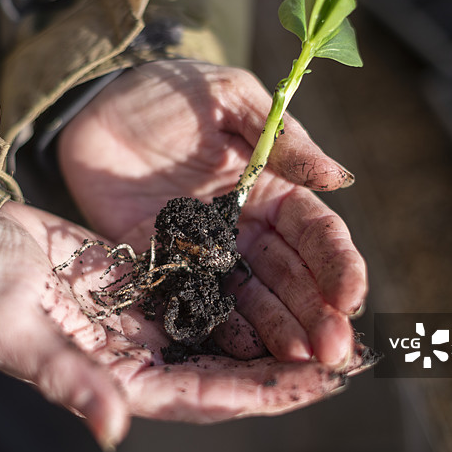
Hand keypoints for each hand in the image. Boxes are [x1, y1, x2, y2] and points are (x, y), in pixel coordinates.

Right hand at [0, 202, 369, 450]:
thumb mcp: (20, 335)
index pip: (209, 395)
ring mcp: (149, 319)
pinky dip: (244, 288)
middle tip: (349, 355)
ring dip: (276, 327)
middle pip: (231, 369)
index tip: (321, 382)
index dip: (267, 392)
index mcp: (123, 380)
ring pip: (227, 330)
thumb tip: (113, 431)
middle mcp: (145, 356)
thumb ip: (69, 382)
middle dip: (289, 367)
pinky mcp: (148, 284)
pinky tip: (281, 276)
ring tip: (329, 319)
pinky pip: (207, 290)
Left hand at [58, 60, 366, 364]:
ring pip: (251, 297)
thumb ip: (281, 138)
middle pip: (291, 276)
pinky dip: (218, 325)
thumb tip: (339, 178)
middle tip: (334, 351)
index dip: (338, 265)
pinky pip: (194, 299)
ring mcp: (206, 252)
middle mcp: (247, 228)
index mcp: (274, 187)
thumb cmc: (172, 90)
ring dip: (277, 330)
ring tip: (297, 361)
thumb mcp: (230, 97)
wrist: (99, 105)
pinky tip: (241, 351)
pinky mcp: (163, 265)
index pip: (316, 232)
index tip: (351, 296)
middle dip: (316, 313)